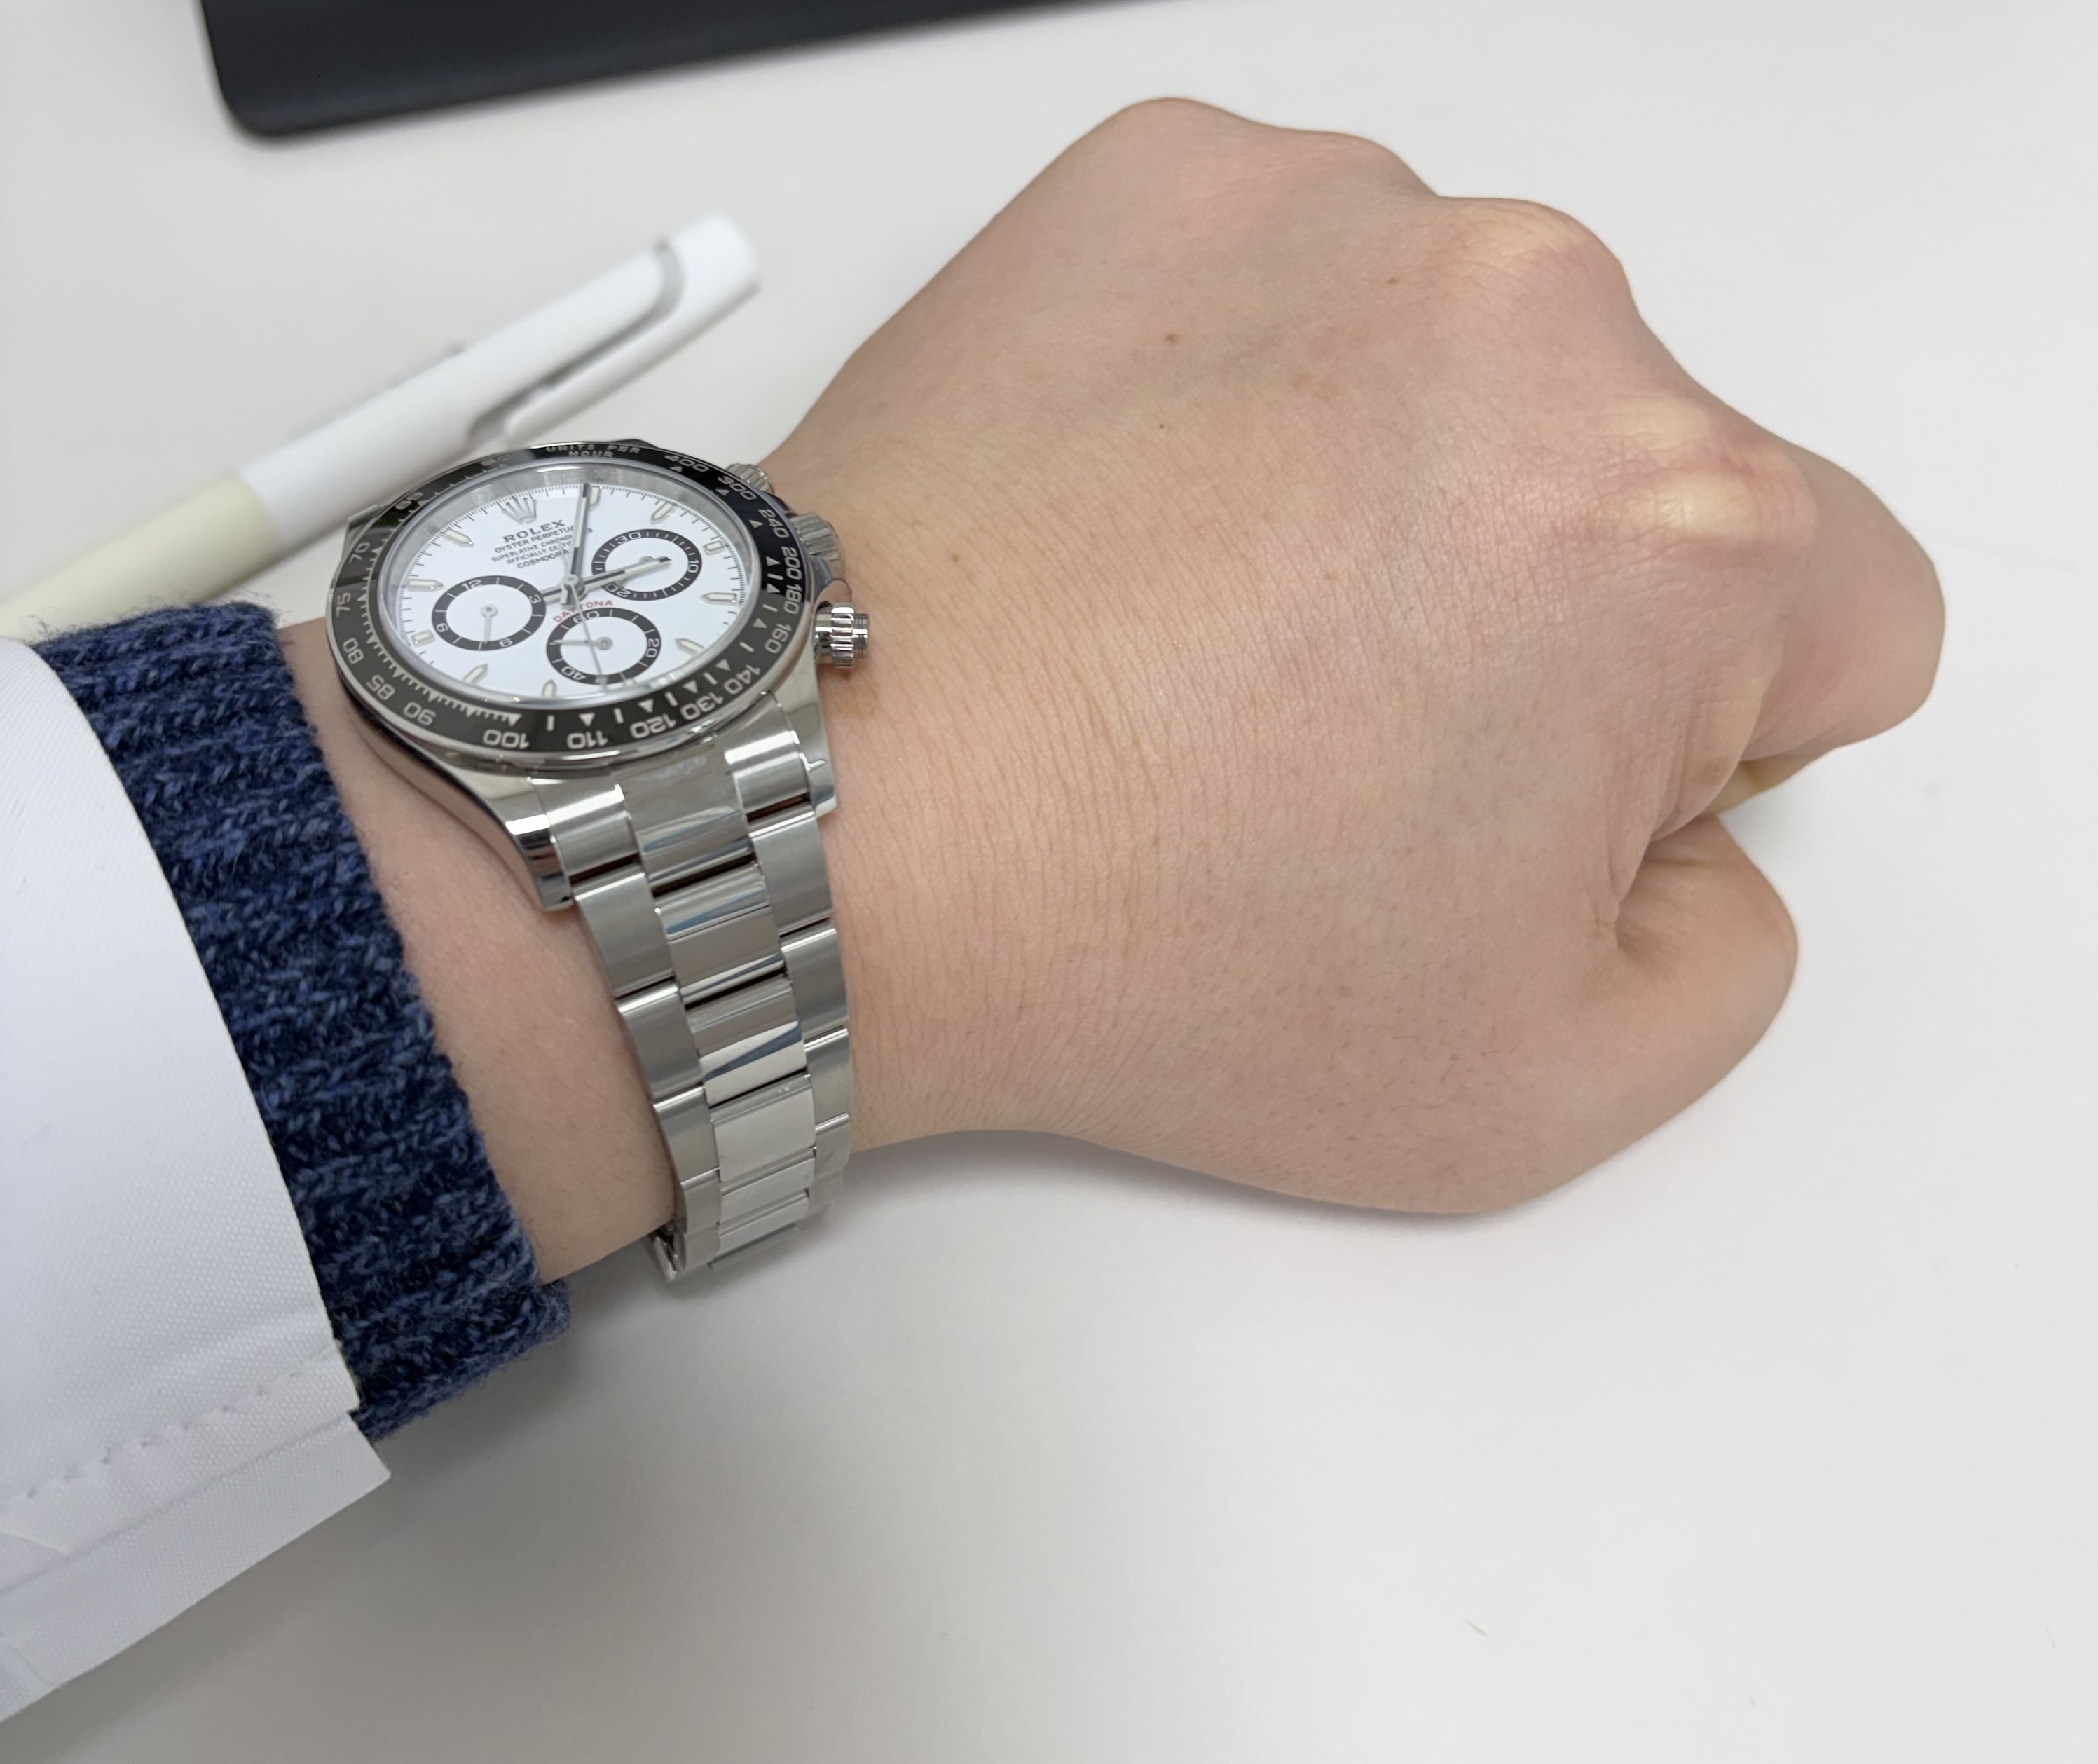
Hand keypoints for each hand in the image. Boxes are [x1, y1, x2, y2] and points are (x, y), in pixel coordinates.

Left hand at [287, 100, 1940, 1273]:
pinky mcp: (1164, 183)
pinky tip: (1145, 530)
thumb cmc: (1142, 950)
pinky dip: (1251, 393)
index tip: (1541, 777)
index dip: (1709, 733)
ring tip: (1217, 633)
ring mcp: (1333, 223)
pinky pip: (1298, 287)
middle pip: (1656, 476)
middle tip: (1343, 733)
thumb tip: (1701, 827)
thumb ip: (1726, 953)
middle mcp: (1536, 318)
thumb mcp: (1536, 1088)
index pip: (1850, 606)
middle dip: (1553, 609)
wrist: (829, 822)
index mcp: (1680, 532)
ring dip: (1398, 485)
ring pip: (1476, 371)